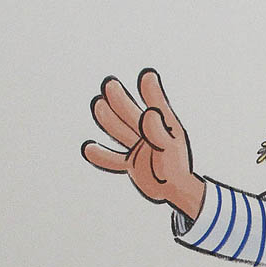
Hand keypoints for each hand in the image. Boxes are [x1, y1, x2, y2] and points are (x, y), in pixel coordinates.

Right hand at [82, 69, 204, 218]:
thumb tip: (148, 112)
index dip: (150, 90)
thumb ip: (158, 130)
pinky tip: (88, 148)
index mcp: (162, 126)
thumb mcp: (170, 146)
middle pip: (128, 113)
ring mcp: (137, 147)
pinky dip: (100, 155)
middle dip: (118, 99)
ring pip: (118, 130)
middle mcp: (148, 133)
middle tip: (110, 85)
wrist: (176, 190)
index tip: (148, 76)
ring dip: (107, 118)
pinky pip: (112, 159)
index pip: (154, 104)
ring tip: (98, 104)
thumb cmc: (177, 168)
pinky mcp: (130, 163)